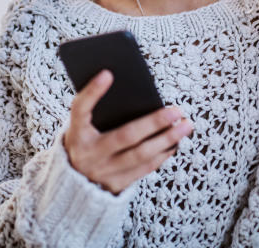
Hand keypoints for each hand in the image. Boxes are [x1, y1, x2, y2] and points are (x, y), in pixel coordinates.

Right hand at [62, 70, 193, 194]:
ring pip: (141, 155)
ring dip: (167, 139)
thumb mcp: (82, 127)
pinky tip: (175, 142)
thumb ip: (98, 110)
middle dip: (153, 122)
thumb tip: (133, 91)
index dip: (92, 91)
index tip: (108, 73)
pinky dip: (162, 154)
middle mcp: (88, 154)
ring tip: (185, 125)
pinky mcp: (116, 185)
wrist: (73, 183)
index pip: (80, 109)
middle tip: (176, 110)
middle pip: (125, 136)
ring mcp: (103, 172)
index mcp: (76, 133)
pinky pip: (144, 168)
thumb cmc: (85, 142)